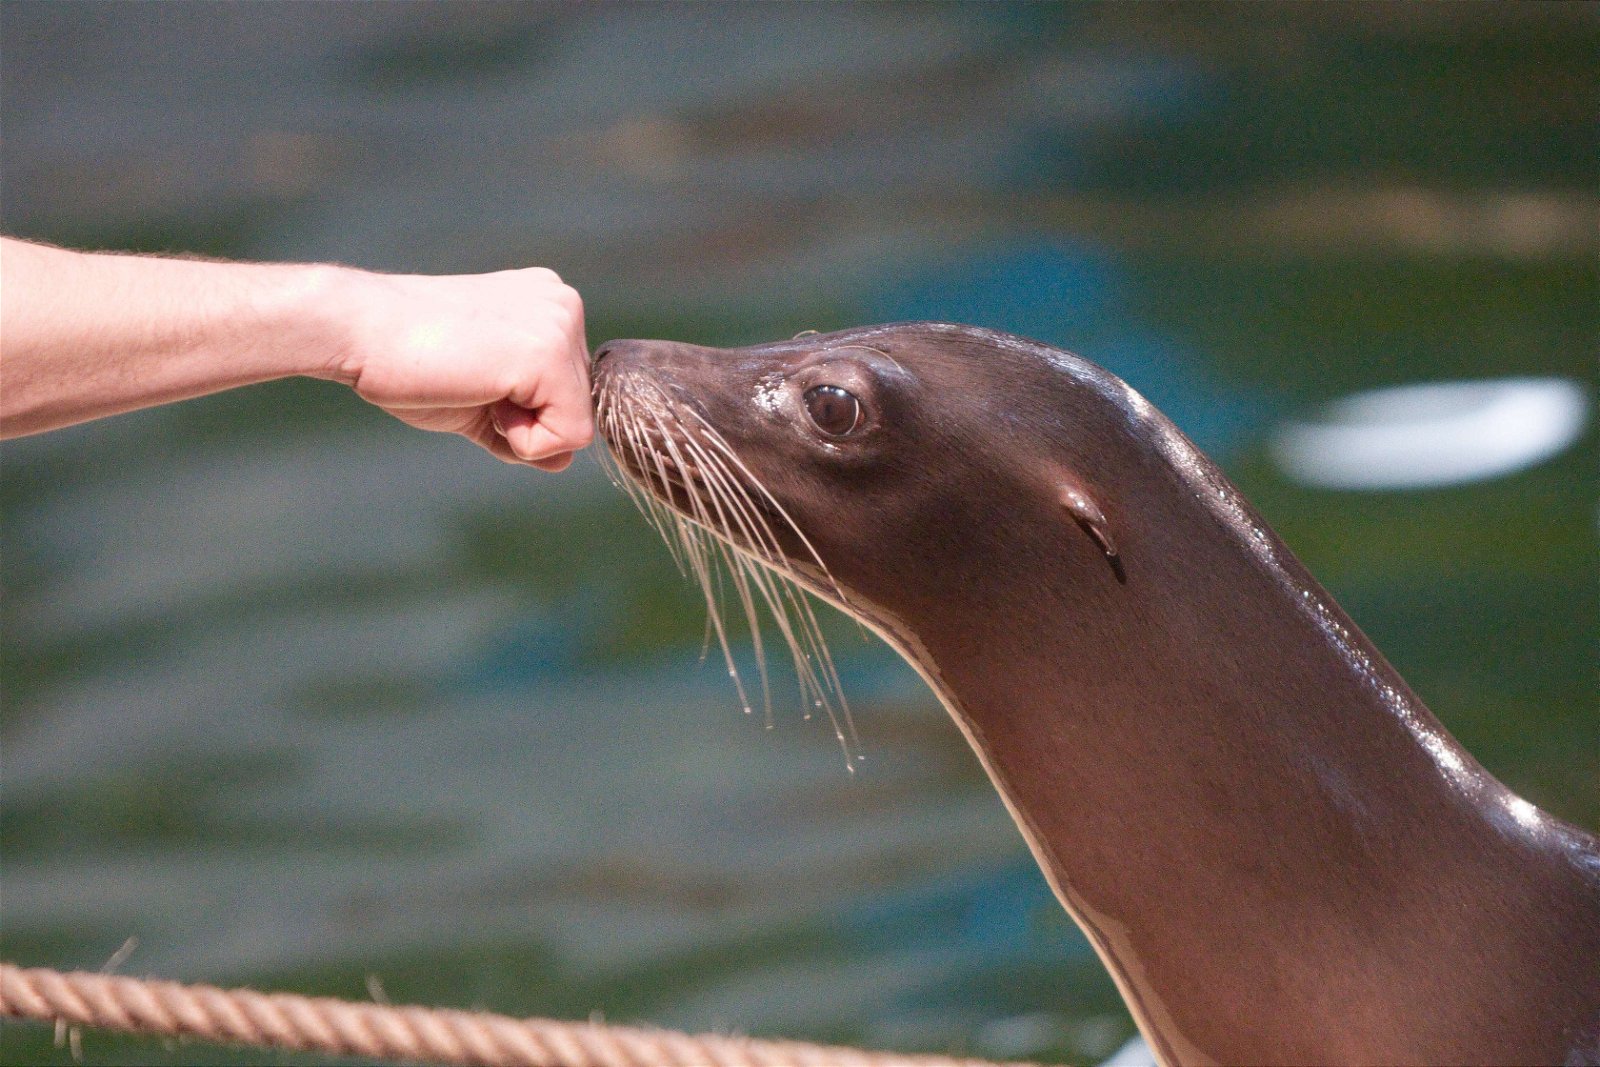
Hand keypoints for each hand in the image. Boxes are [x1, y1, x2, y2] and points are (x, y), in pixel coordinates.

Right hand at [330, 266, 592, 470]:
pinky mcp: (550, 356)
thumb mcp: (480, 398)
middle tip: (469, 384)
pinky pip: (570, 436)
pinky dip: (525, 441)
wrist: (357, 331)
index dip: (524, 409)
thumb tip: (564, 460)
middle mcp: (564, 305)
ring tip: (474, 384)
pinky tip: (483, 395)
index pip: (569, 389)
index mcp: (548, 304)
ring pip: (578, 424)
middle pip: (578, 407)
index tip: (474, 379)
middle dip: (525, 420)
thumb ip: (527, 425)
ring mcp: (561, 326)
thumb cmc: (407, 361)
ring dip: (522, 429)